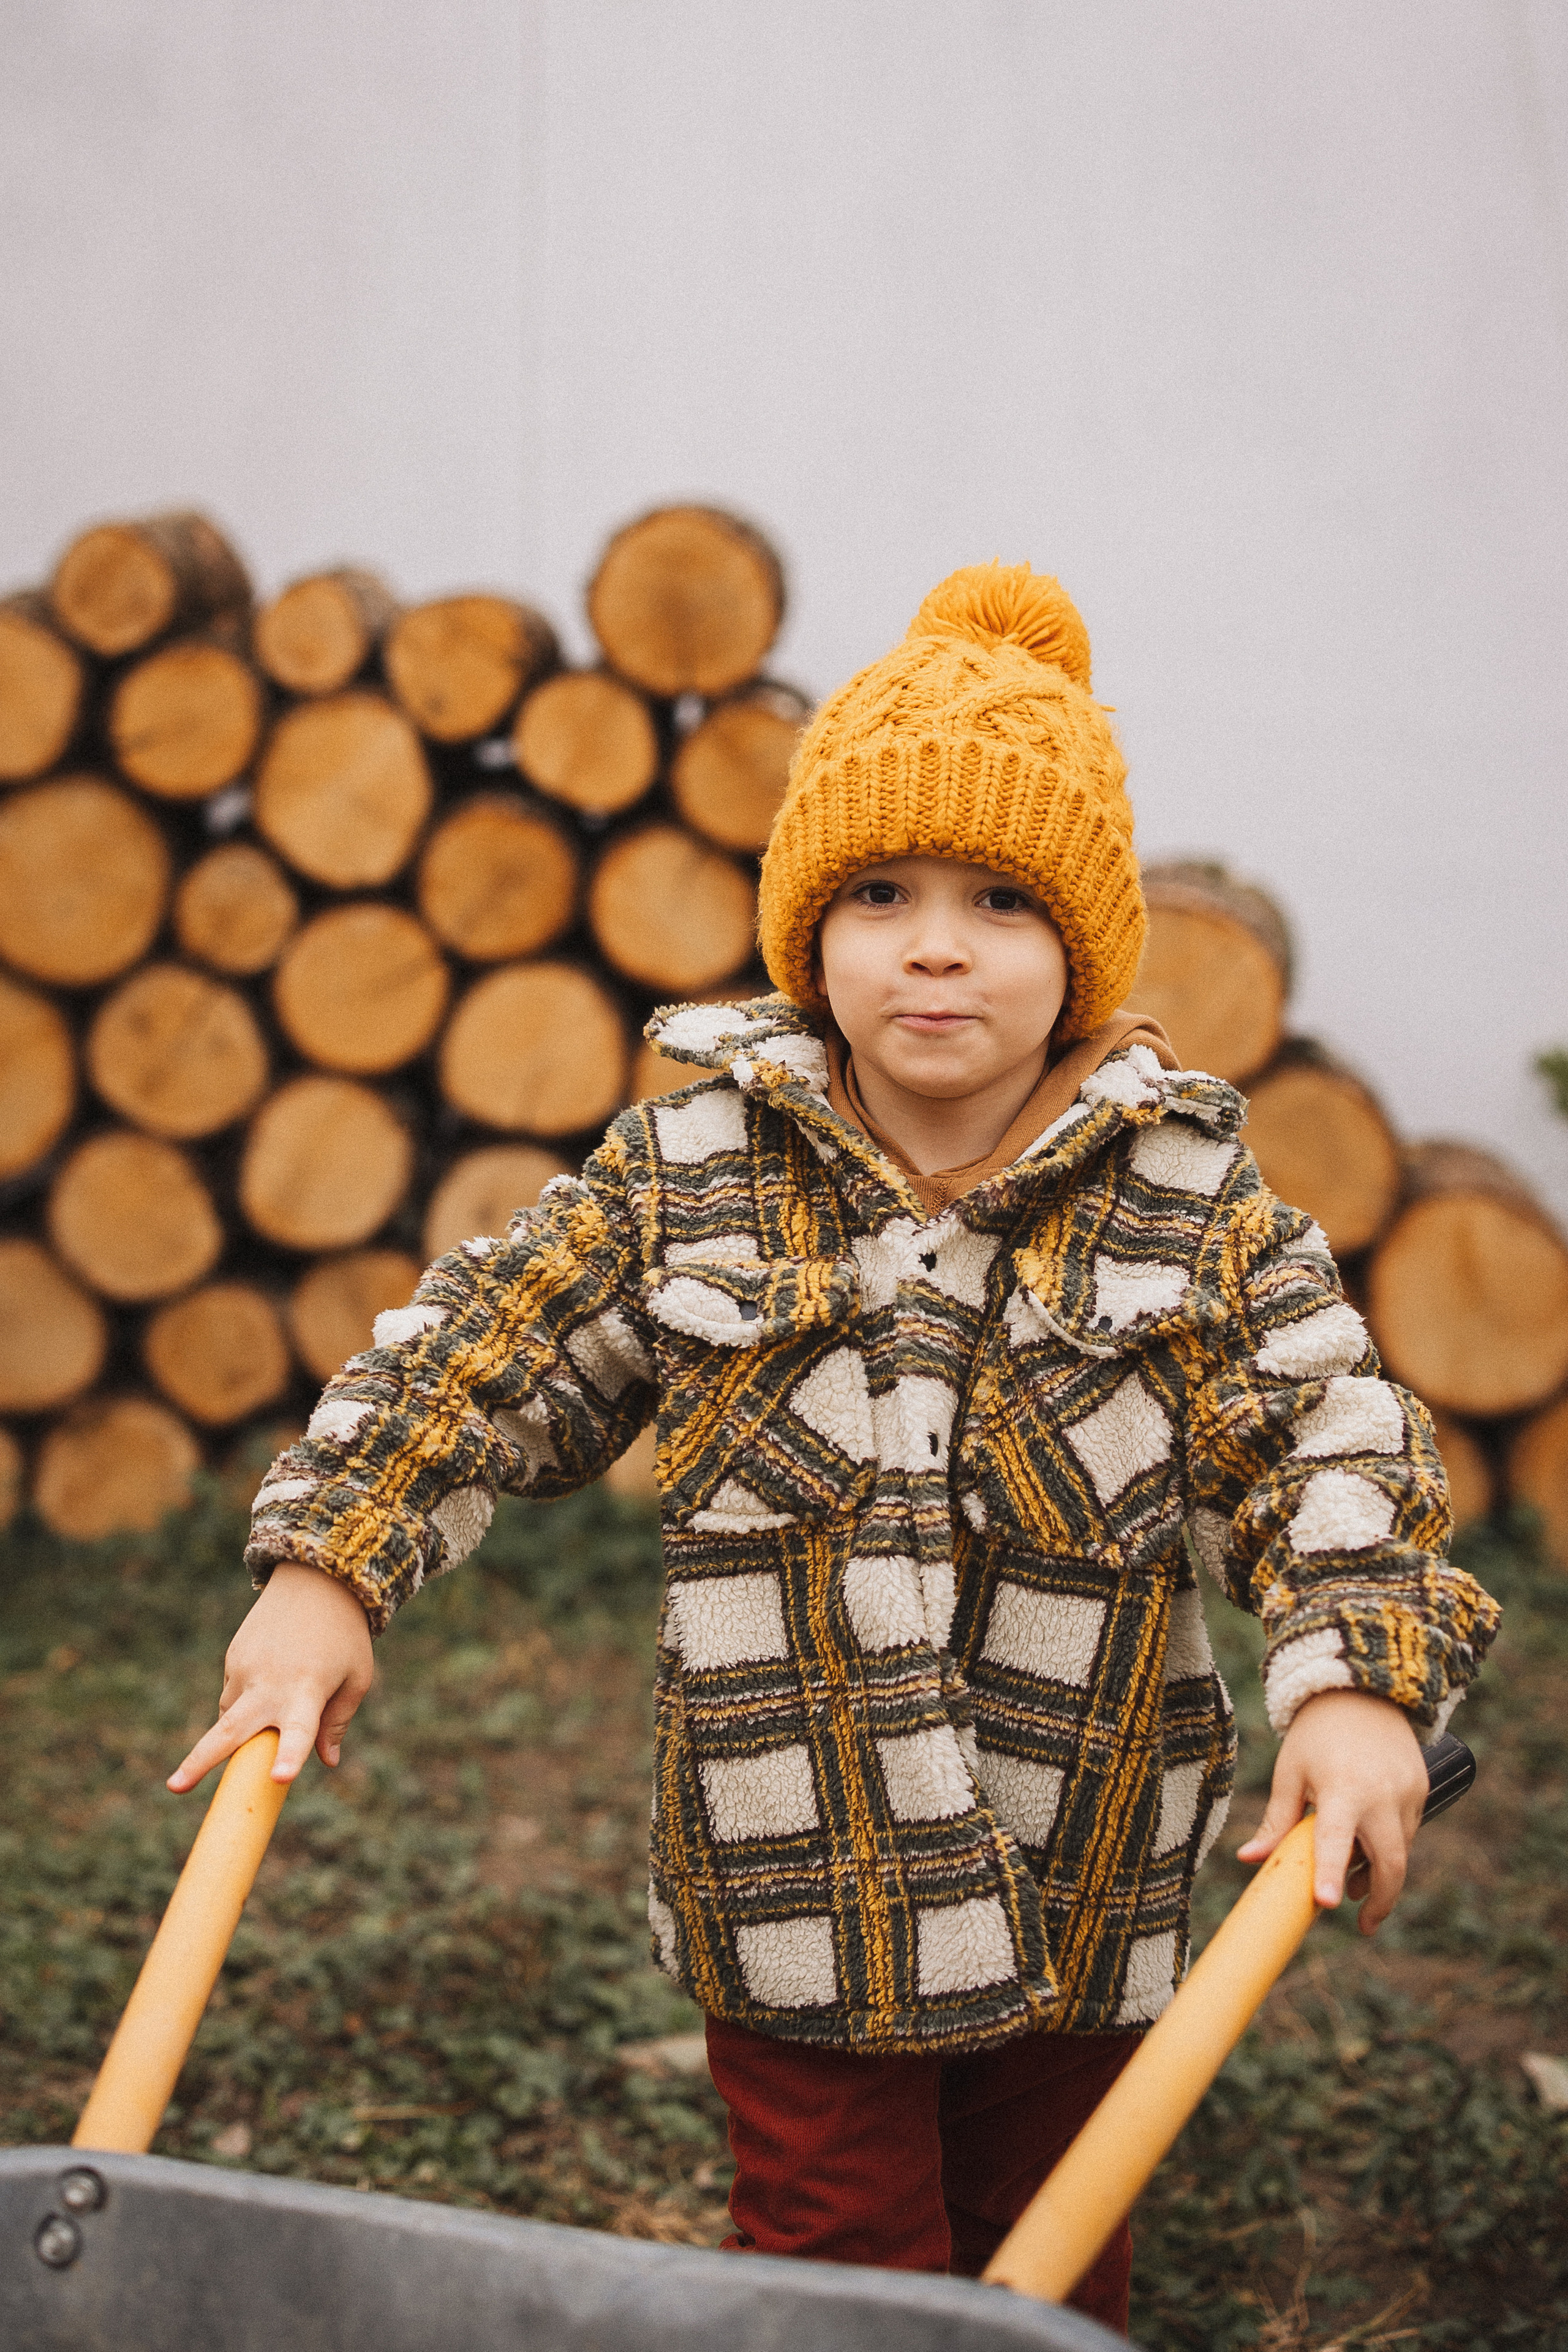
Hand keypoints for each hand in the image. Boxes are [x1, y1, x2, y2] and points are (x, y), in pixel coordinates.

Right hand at [168, 1562, 373, 1793]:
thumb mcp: (356, 1677)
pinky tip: (271, 1676)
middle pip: (230, 1731)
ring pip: (229, 1717)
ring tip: (273, 1701)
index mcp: (308, 1690)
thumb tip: (327, 1762)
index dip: (290, 1755)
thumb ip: (337, 1721)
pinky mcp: (233, 1658)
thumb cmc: (344, 1635)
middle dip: (198, 1762)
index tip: (280, 1778)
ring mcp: (246, 1669)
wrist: (317, 1580)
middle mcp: (271, 1683)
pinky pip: (233, 1694)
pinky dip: (246, 1700)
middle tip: (174, 1788)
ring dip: (238, 1730)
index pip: (299, 1731)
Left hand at [1236, 1688, 1427, 1933]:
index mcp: (1342, 1788)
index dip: (1330, 1871)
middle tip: (1362, 1924)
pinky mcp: (1422, 1789)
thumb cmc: (1316, 1734)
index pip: (1336, 1839)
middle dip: (1380, 1900)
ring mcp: (1408, 1793)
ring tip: (1353, 1882)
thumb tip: (1248, 1860)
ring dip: (1380, 1873)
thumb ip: (1276, 1820)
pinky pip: (1408, 1831)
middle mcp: (1382, 1794)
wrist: (1362, 1690)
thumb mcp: (1290, 1772)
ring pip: (1401, 1851)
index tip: (1328, 1904)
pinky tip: (1368, 1846)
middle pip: (1390, 1863)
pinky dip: (1390, 1847)